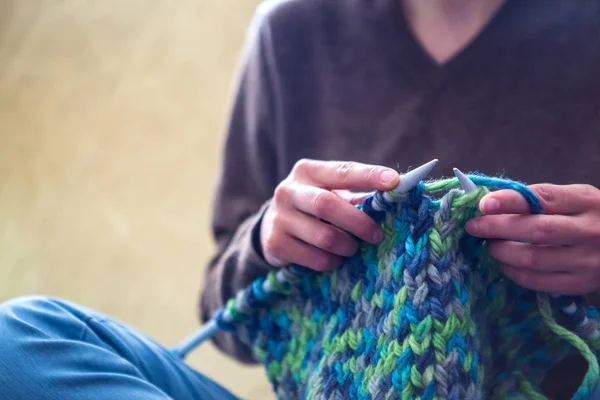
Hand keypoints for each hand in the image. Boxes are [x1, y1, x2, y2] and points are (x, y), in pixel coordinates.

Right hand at [260, 159, 399, 270]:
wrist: (271, 226)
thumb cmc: (313, 207)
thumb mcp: (331, 194)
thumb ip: (358, 197)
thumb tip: (394, 202)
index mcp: (308, 171)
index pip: (342, 171)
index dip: (369, 175)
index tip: (395, 182)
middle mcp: (289, 190)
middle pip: (326, 204)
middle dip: (357, 222)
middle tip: (377, 235)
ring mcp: (279, 217)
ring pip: (322, 236)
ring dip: (345, 246)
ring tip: (352, 249)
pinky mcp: (274, 243)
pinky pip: (313, 258)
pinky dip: (330, 262)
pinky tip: (333, 260)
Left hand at [465, 183, 599, 294]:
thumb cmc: (587, 218)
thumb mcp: (573, 199)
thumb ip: (537, 200)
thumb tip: (488, 203)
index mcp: (586, 201)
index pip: (543, 198)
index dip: (510, 201)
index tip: (483, 203)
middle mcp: (590, 231)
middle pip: (536, 230)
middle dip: (497, 228)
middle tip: (474, 227)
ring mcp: (587, 261)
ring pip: (534, 259)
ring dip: (502, 252)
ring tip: (490, 245)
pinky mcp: (580, 284)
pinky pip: (538, 281)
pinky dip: (513, 272)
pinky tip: (504, 264)